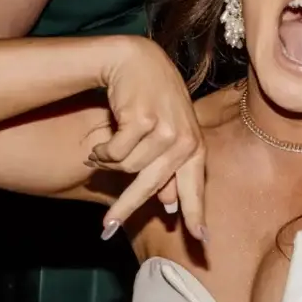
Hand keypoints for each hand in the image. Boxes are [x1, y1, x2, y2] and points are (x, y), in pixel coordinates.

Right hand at [90, 38, 206, 243]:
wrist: (136, 60)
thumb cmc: (152, 97)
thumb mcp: (166, 131)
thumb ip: (169, 167)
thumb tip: (169, 205)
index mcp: (194, 146)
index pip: (195, 186)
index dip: (196, 213)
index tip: (202, 241)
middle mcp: (185, 140)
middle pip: (151, 187)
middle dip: (125, 209)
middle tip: (106, 229)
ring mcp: (166, 129)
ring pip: (128, 169)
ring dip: (108, 163)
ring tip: (101, 151)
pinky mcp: (143, 120)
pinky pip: (115, 153)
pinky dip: (102, 151)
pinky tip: (98, 142)